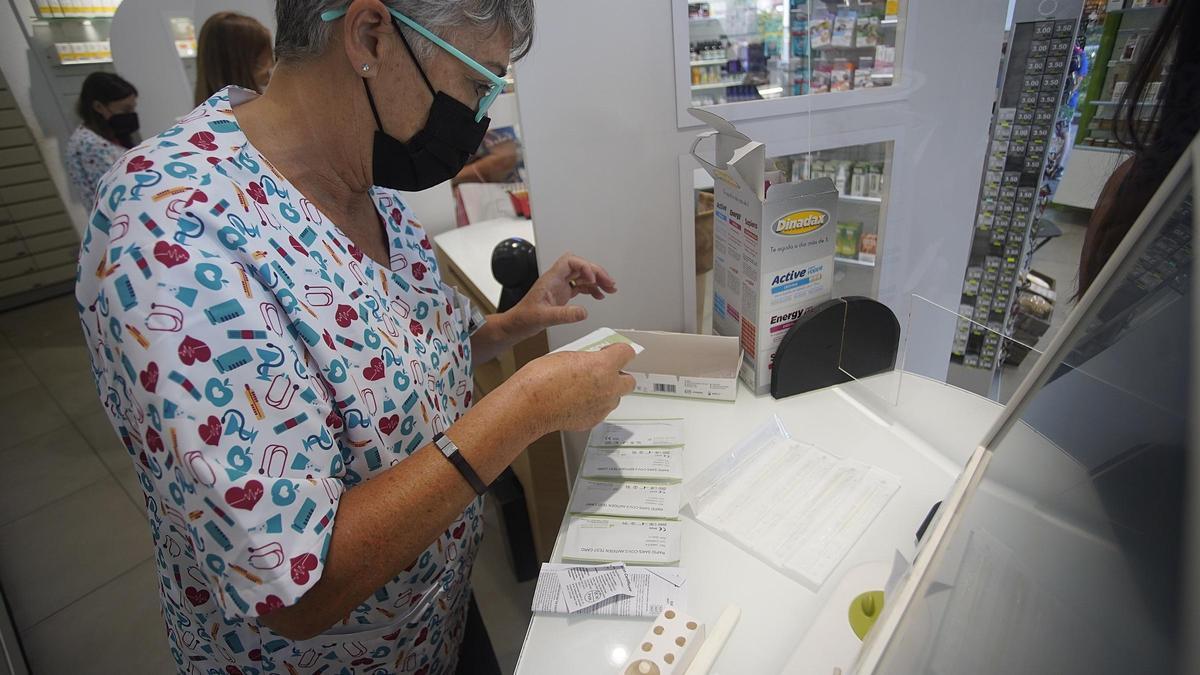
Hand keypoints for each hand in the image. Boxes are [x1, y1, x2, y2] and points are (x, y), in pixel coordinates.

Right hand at [504, 344, 637, 433]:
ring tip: (586, 389)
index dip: (619, 351)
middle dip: (619, 376)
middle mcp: (608, 387)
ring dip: (607, 392)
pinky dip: (594, 406)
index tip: (612, 351)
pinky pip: (601, 411)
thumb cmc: (541, 379)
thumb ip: (586, 360)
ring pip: (615, 398)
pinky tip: (577, 402)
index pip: (627, 353)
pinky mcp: (593, 420)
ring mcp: (602, 406)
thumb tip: (591, 362)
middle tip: (604, 372)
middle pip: (629, 381)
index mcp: (603, 365)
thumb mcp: (566, 356)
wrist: (529, 406)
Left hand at [505, 253, 617, 341]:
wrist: (516, 325)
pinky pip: (580, 286)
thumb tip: (584, 312)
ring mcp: (560, 286)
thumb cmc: (524, 318)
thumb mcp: (544, 318)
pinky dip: (591, 289)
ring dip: (597, 280)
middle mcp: (556, 279)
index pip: (570, 261)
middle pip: (581, 266)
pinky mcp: (562, 294)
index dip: (584, 267)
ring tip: (610, 289)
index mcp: (551, 279)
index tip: (593, 280)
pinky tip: (599, 296)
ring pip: (582, 276)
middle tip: (610, 284)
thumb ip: (564, 315)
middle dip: (597, 273)